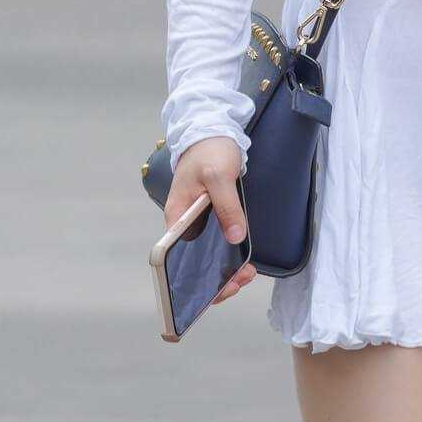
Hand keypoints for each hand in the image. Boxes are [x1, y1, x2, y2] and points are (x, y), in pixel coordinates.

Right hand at [167, 134, 258, 305]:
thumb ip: (227, 206)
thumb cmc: (209, 151)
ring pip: (206, 258)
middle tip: (239, 281)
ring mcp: (197, 224)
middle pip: (191, 263)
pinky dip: (230, 256)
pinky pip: (217, 245)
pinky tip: (244, 261)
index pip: (174, 258)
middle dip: (214, 280)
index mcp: (176, 217)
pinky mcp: (211, 220)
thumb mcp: (219, 175)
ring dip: (224, 270)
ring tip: (246, 273)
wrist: (212, 132)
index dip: (190, 279)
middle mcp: (183, 225)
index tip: (211, 289)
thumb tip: (235, 237)